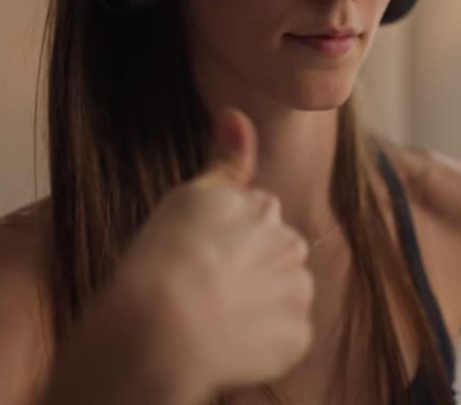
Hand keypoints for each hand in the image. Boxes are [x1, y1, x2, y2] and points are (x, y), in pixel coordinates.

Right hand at [115, 108, 314, 397]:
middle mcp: (290, 243)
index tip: (195, 260)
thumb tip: (237, 114)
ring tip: (212, 321)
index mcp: (262, 207)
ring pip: (282, 298)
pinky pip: (284, 340)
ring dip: (258, 309)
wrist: (162, 328)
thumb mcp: (190, 197)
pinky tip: (226, 346)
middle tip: (203, 292)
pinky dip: (261, 347)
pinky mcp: (297, 337)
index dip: (221, 246)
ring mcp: (297, 292)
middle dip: (250, 273)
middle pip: (274, 258)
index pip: (253, 222)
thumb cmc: (164, 259)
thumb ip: (225, 160)